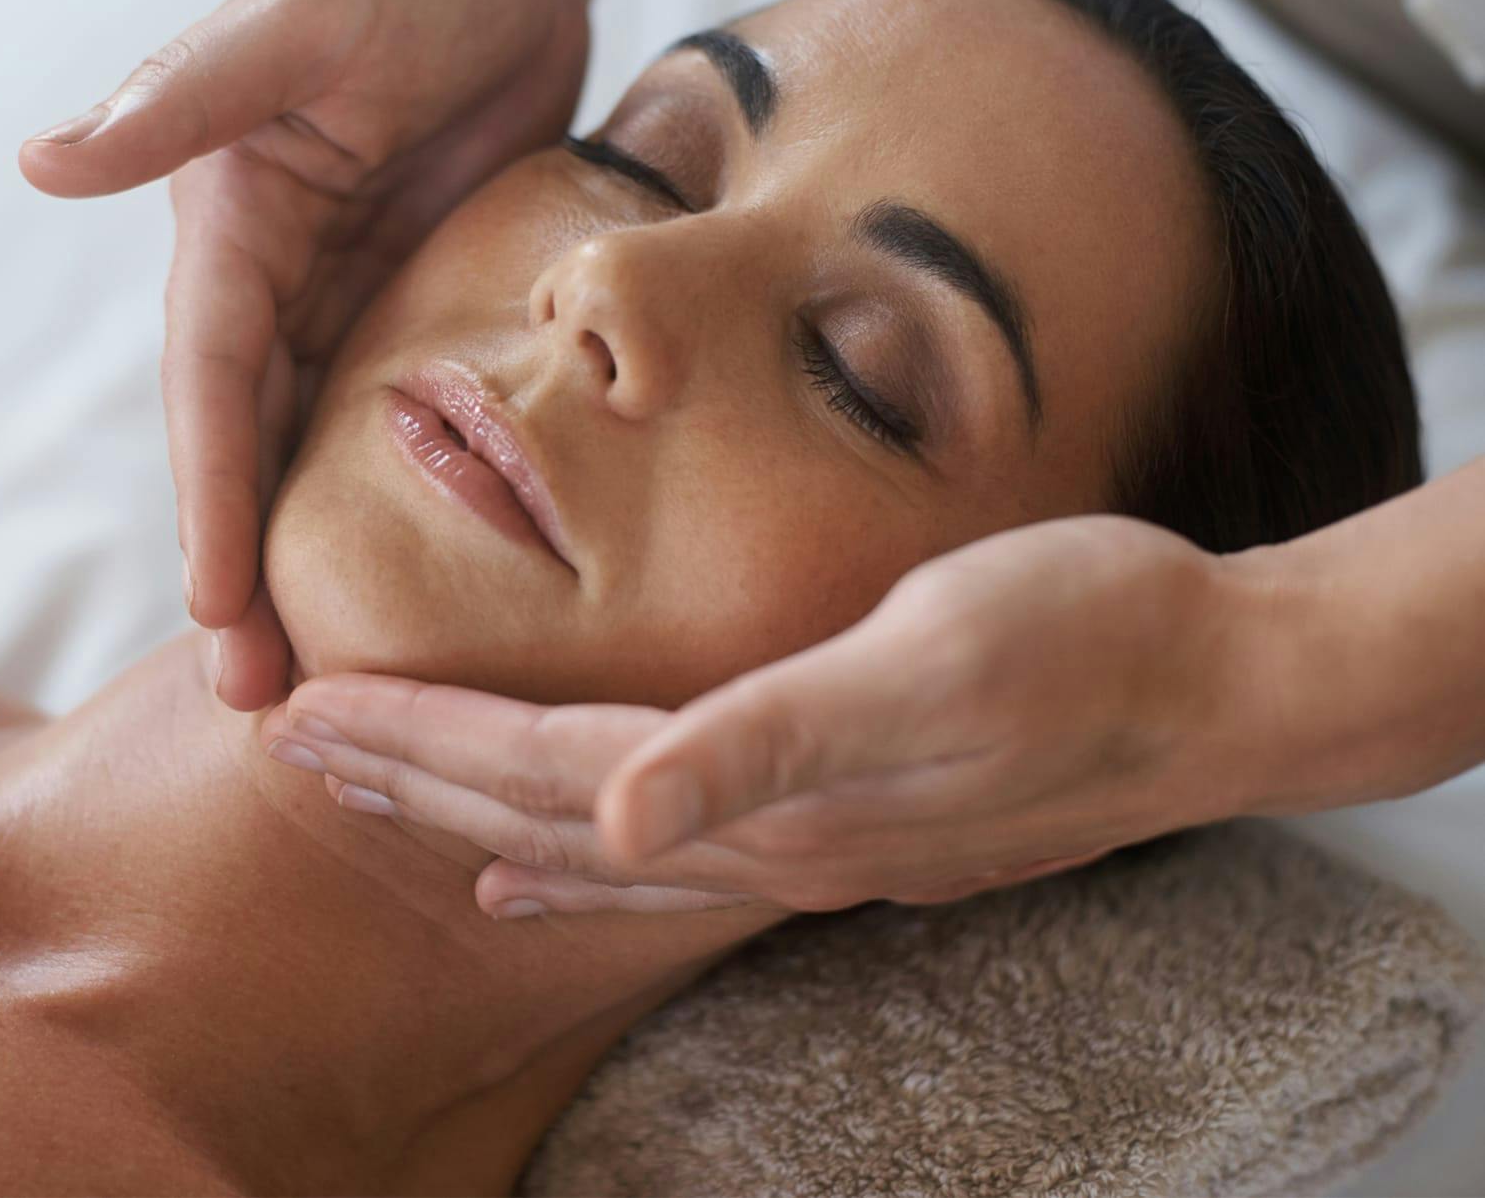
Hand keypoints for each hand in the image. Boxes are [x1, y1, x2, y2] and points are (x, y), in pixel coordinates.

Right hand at [18, 0, 589, 707]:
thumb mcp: (304, 23)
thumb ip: (191, 98)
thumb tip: (42, 160)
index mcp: (233, 229)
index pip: (213, 388)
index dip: (214, 500)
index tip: (221, 611)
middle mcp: (276, 279)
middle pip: (254, 448)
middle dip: (251, 572)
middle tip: (264, 704)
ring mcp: (351, 299)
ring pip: (319, 454)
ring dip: (315, 562)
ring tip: (330, 677)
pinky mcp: (422, 306)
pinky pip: (398, 418)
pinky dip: (390, 501)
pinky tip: (408, 578)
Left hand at [259, 516, 1273, 916]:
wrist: (1209, 678)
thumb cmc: (1077, 638)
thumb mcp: (927, 663)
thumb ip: (767, 744)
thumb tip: (613, 822)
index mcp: (767, 789)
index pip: (545, 771)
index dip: (422, 743)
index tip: (305, 715)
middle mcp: (771, 835)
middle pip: (545, 815)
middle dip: (414, 782)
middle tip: (291, 755)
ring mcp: (810, 839)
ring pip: (596, 837)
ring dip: (479, 815)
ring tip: (384, 805)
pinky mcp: (848, 817)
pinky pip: (673, 850)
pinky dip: (586, 855)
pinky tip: (550, 863)